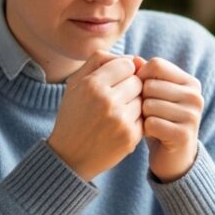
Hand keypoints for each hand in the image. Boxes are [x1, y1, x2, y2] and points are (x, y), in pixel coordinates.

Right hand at [47, 51, 143, 180]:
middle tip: (116, 98)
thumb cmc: (73, 116)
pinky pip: (145, 118)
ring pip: (143, 99)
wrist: (69, 157)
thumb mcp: (75, 84)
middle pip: (138, 81)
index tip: (115, 81)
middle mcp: (107, 101)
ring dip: (134, 104)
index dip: (124, 71)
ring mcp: (120, 120)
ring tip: (116, 113)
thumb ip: (100, 61)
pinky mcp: (131, 137)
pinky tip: (120, 126)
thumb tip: (133, 57)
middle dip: (131, 87)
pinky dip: (136, 121)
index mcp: (92, 85)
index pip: (127, 64)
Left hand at [136, 58, 203, 181]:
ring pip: (149, 104)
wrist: (173, 157)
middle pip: (150, 85)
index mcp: (190, 82)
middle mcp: (195, 96)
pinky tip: (151, 134)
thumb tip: (134, 59)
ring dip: (142, 116)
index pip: (156, 65)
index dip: (140, 76)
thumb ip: (145, 75)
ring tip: (150, 123)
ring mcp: (192, 116)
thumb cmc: (160, 120)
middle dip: (141, 99)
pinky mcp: (184, 135)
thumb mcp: (154, 95)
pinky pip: (150, 123)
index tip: (140, 91)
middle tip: (146, 112)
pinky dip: (144, 130)